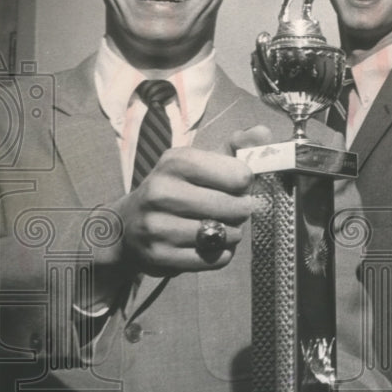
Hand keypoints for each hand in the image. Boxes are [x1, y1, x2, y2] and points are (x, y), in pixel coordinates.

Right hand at [104, 125, 272, 276]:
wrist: (127, 226)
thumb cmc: (175, 190)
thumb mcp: (199, 162)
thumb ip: (235, 147)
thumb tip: (264, 132)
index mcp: (175, 162)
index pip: (239, 175)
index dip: (246, 183)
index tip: (237, 185)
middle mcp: (162, 192)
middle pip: (235, 207)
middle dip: (241, 210)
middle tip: (230, 209)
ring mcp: (157, 227)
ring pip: (227, 235)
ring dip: (232, 234)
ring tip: (218, 226)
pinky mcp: (160, 257)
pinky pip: (215, 259)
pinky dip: (221, 254)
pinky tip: (208, 244)